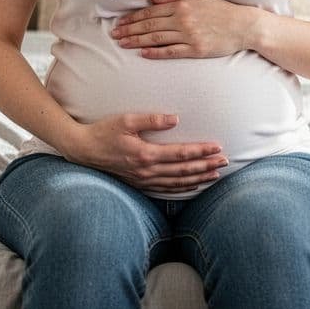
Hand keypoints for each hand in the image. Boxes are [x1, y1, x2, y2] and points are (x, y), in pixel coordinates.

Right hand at [62, 113, 228, 193]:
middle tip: (225, 161)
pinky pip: (166, 189)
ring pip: (177, 182)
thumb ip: (151, 119)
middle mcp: (147, 170)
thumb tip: (175, 119)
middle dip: (206, 165)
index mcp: (145, 153)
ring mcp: (143, 180)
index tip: (217, 147)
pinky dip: (182, 188)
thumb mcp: (125, 120)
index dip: (200, 151)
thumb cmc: (104, 131)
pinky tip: (194, 184)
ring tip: (216, 174)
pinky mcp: (140, 184)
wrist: (83, 150)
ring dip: (198, 178)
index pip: (180, 154)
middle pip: (183, 170)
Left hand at [110, 0, 257, 58]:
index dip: (133, 17)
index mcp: (182, 5)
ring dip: (137, 41)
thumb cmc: (222, 9)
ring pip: (156, 38)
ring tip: (123, 44)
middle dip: (129, 30)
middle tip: (114, 34)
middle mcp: (182, 19)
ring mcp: (189, 35)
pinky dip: (156, 52)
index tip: (120, 22)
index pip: (151, 11)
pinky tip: (143, 53)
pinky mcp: (195, 49)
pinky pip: (171, 51)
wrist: (244, 25)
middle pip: (149, 24)